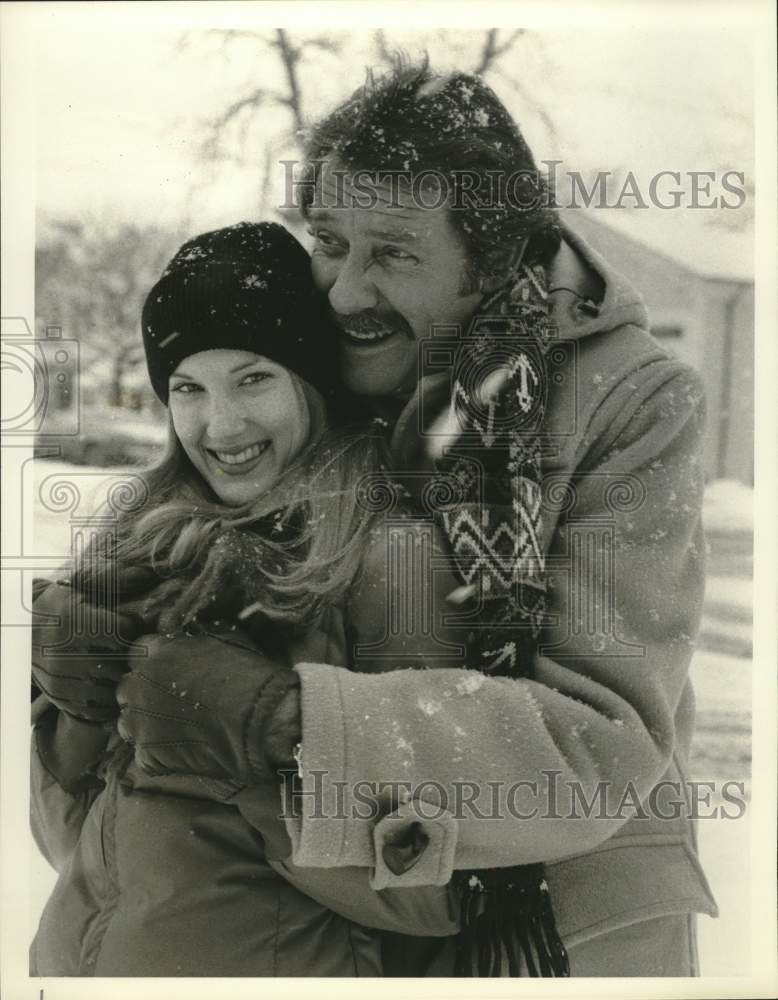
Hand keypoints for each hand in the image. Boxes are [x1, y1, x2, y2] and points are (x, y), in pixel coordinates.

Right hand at [31, 579, 142, 721]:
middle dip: (131, 657)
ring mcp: (63, 679)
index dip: (133, 629)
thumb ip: (116, 581)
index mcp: (74, 622)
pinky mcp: (61, 698)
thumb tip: (148, 573)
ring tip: (122, 668)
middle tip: (131, 650)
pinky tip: (111, 687)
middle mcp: (66, 652)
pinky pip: (97, 709)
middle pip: (120, 662)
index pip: (122, 631)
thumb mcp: (82, 589)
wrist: (22, 633)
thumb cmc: (59, 607)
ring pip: (112, 688)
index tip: (130, 627)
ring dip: (122, 679)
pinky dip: (110, 701)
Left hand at [116, 630, 298, 783]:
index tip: (168, 670)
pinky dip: (159, 754)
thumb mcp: (224, 638)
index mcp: (153, 652)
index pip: (137, 653)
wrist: (254, 720)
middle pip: (127, 688)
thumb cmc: (245, 674)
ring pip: (128, 722)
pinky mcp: (147, 754)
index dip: (154, 662)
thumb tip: (196, 636)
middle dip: (143, 693)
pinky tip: (182, 750)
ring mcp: (139, 722)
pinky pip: (144, 754)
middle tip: (170, 701)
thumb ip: (198, 638)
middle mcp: (137, 684)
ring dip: (145, 723)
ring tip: (174, 728)